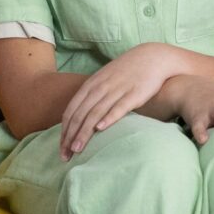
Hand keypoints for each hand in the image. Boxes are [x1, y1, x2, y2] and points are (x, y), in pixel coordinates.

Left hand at [59, 43, 179, 156]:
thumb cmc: (126, 72)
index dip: (64, 131)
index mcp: (91, 85)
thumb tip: (80, 118)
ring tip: (77, 149)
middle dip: (70, 136)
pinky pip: (119, 107)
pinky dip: (108, 118)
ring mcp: (117, 90)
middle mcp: (100, 87)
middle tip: (65, 156)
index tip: (61, 148)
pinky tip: (100, 129)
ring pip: (95, 113)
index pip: (71, 111)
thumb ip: (92, 97)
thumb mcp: (104, 80)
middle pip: (80, 115)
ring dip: (84, 132)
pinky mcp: (134, 93)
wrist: (152, 57)